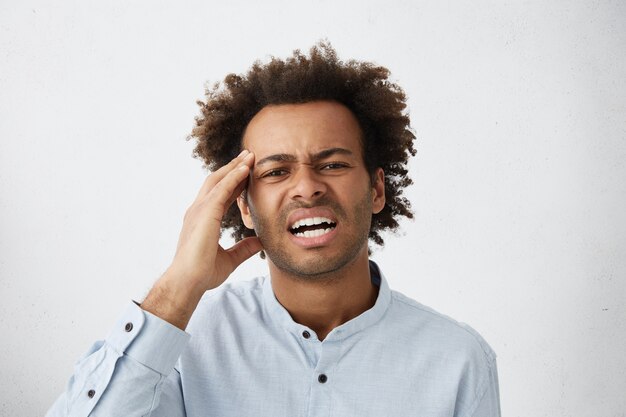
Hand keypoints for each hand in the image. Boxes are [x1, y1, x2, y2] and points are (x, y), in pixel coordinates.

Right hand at [142, 150, 261, 327]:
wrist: (188, 281)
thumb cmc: (202, 273)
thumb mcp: (230, 259)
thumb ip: (244, 249)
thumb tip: (260, 243)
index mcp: (202, 220)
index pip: (220, 194)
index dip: (234, 182)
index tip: (246, 172)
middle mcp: (198, 210)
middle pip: (217, 181)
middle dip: (232, 167)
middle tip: (248, 155)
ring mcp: (199, 210)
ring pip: (218, 180)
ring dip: (234, 167)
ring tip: (249, 155)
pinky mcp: (205, 213)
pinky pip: (221, 189)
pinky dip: (233, 177)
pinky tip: (245, 169)